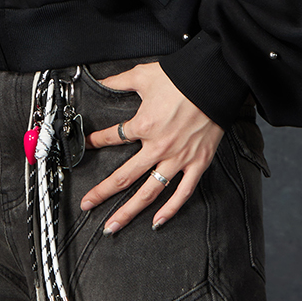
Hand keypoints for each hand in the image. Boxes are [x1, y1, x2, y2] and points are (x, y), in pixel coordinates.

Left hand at [81, 60, 223, 232]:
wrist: (214, 79)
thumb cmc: (182, 77)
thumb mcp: (144, 75)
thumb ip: (119, 80)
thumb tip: (100, 80)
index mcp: (144, 125)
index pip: (113, 138)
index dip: (96, 142)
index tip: (88, 146)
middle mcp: (158, 147)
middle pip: (124, 177)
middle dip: (102, 193)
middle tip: (87, 204)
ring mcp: (178, 158)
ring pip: (149, 192)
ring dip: (128, 211)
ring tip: (113, 226)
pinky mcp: (197, 163)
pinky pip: (183, 192)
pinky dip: (170, 209)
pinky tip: (157, 221)